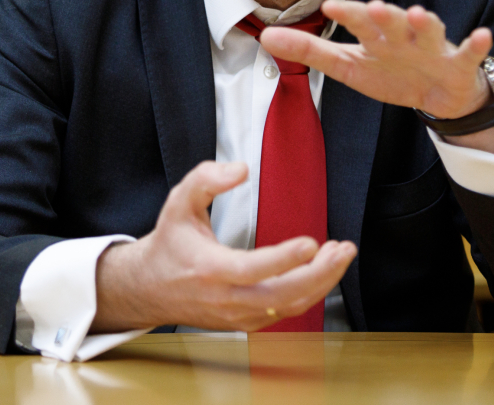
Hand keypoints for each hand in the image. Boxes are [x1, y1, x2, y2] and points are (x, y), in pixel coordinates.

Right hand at [91, 161, 355, 332]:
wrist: (149, 287)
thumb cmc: (171, 241)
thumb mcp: (179, 200)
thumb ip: (207, 178)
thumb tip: (241, 170)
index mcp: (210, 268)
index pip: (252, 269)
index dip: (284, 258)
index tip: (312, 242)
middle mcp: (226, 298)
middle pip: (281, 295)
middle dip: (320, 274)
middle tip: (344, 250)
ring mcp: (237, 315)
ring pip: (289, 307)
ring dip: (321, 283)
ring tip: (340, 255)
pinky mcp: (245, 323)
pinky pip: (285, 313)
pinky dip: (309, 293)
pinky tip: (322, 271)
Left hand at [259, 0, 493, 155]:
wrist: (439, 95)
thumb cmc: (390, 72)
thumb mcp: (347, 65)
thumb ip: (308, 51)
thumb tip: (264, 37)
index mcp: (376, 34)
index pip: (359, 21)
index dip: (347, 15)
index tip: (328, 7)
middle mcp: (404, 34)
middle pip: (394, 22)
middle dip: (386, 16)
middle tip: (376, 7)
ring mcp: (432, 47)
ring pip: (430, 32)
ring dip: (427, 23)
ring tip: (421, 15)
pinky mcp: (458, 63)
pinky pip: (469, 52)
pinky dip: (476, 44)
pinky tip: (482, 35)